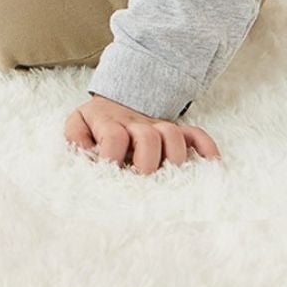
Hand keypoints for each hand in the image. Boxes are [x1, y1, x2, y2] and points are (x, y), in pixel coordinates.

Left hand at [64, 94, 219, 174]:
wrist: (116, 103)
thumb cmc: (95, 124)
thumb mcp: (77, 124)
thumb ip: (76, 138)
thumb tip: (88, 155)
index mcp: (109, 122)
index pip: (114, 137)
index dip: (111, 158)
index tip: (108, 175)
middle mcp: (136, 123)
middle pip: (149, 137)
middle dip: (146, 163)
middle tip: (141, 183)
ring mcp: (158, 126)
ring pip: (174, 135)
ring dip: (174, 158)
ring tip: (169, 179)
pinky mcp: (176, 131)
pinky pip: (196, 134)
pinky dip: (206, 148)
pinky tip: (211, 164)